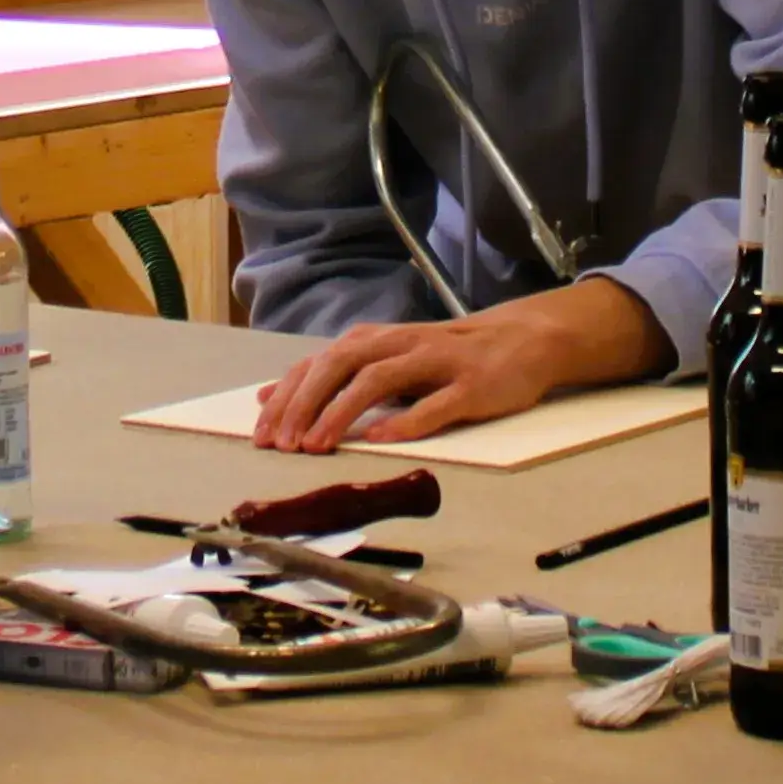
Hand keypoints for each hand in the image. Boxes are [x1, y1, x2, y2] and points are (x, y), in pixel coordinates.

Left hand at [249, 278, 670, 454]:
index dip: (285, 397)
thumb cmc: (445, 356)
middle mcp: (399, 345)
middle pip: (339, 366)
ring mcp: (436, 363)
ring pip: (378, 380)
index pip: (317, 364)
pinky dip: (405, 420)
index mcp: (375, 341)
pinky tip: (381, 438)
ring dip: (342, 412)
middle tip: (282, 443)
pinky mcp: (470, 385)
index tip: (261, 433)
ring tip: (318, 444)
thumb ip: (333, 377)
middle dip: (304, 404)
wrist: (521, 339)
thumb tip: (271, 397)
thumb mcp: (384, 359)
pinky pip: (434, 403)